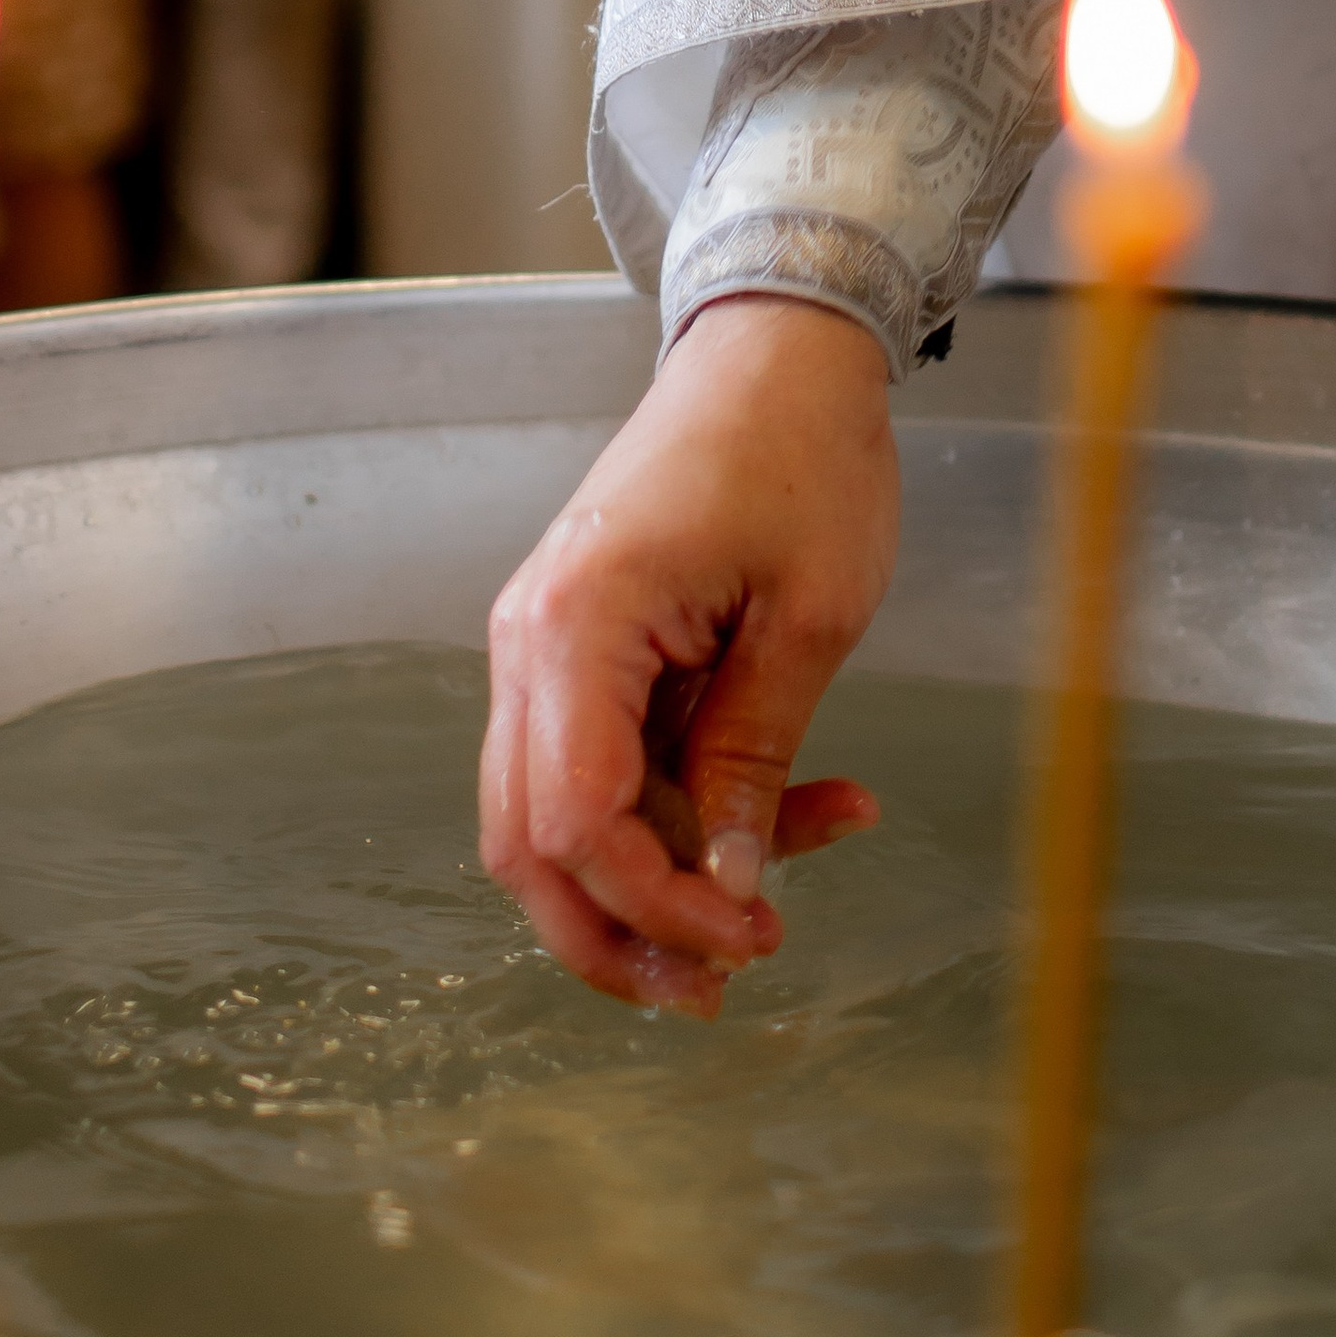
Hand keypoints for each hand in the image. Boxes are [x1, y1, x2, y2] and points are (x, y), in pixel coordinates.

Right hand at [481, 297, 901, 1015]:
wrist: (775, 353)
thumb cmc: (801, 455)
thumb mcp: (807, 618)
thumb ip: (755, 756)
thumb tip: (729, 884)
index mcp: (577, 624)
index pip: (575, 819)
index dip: (654, 904)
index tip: (754, 933)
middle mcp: (531, 644)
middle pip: (528, 844)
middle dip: (619, 934)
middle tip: (723, 983)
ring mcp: (545, 650)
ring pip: (559, 822)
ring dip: (651, 885)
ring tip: (771, 910)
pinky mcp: (580, 655)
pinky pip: (606, 770)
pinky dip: (676, 815)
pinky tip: (793, 816)